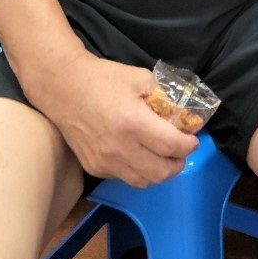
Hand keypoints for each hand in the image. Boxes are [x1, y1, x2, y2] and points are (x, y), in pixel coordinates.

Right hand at [34, 50, 199, 186]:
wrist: (64, 87)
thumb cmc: (103, 78)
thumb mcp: (140, 77)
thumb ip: (162, 95)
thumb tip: (180, 110)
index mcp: (134, 123)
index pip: (171, 146)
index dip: (188, 145)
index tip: (193, 139)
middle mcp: (120, 148)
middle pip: (161, 172)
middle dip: (178, 163)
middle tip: (182, 151)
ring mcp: (105, 162)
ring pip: (143, 181)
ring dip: (160, 172)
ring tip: (165, 158)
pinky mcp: (94, 168)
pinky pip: (124, 177)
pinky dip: (139, 171)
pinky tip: (141, 156)